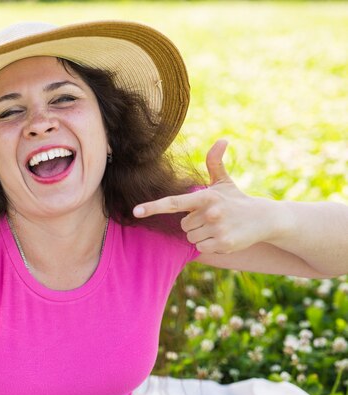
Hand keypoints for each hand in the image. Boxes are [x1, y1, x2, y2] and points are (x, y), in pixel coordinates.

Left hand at [133, 140, 269, 253]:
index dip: (153, 206)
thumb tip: (222, 140)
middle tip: (213, 218)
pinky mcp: (224, 244)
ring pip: (191, 237)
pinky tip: (223, 237)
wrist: (265, 219)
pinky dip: (209, 245)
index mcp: (205, 196)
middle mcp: (210, 212)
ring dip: (201, 234)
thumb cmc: (237, 200)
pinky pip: (201, 248)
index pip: (174, 202)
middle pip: (183, 225)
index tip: (136, 211)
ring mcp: (217, 229)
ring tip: (218, 227)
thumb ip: (215, 162)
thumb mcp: (224, 182)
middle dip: (194, 223)